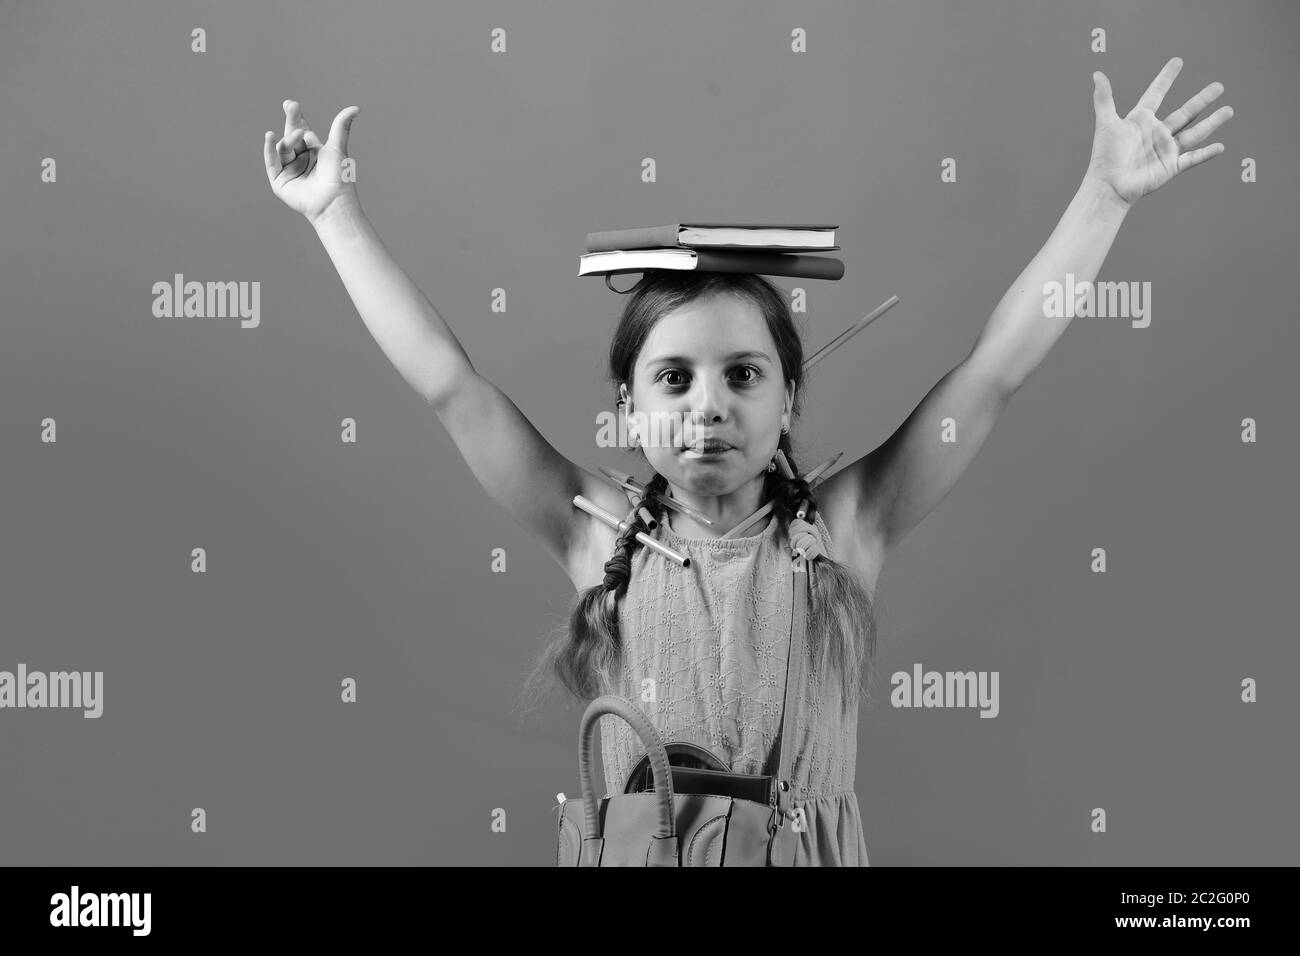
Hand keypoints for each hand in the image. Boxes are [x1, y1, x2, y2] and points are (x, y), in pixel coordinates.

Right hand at [262, 100, 360, 223]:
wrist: (332, 201)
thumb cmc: (338, 177)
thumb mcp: (337, 147)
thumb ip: (340, 126)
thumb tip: (355, 108)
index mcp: (314, 153)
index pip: (303, 131)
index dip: (296, 118)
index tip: (291, 104)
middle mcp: (301, 160)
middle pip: (292, 136)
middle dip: (291, 120)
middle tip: (290, 105)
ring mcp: (289, 170)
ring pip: (283, 148)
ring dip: (289, 139)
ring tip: (298, 136)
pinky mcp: (279, 181)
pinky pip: (271, 162)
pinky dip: (270, 149)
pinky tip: (270, 136)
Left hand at [1086, 57, 1232, 206]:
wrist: (1108, 186)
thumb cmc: (1104, 156)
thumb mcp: (1106, 124)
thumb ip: (1104, 99)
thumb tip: (1097, 74)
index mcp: (1141, 120)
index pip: (1156, 94)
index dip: (1166, 78)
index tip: (1177, 61)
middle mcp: (1156, 133)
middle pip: (1185, 112)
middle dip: (1202, 99)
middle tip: (1219, 86)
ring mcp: (1165, 150)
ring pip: (1194, 132)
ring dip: (1212, 122)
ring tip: (1229, 110)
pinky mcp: (1171, 167)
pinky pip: (1192, 159)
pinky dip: (1206, 154)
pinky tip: (1220, 147)